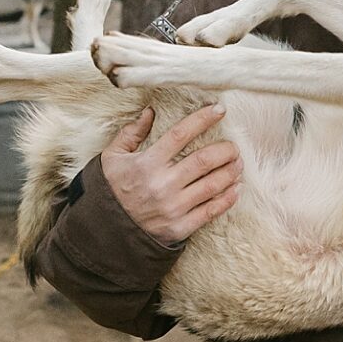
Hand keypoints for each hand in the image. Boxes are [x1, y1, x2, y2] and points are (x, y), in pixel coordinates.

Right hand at [100, 105, 240, 244]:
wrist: (103, 231)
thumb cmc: (110, 190)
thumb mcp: (112, 158)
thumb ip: (130, 133)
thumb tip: (150, 112)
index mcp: (146, 164)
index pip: (181, 134)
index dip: (203, 119)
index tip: (219, 110)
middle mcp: (162, 185)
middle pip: (204, 160)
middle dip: (225, 150)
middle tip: (234, 146)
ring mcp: (173, 208)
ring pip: (213, 185)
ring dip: (231, 172)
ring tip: (238, 164)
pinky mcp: (180, 227)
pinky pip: (211, 211)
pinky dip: (228, 198)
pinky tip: (235, 188)